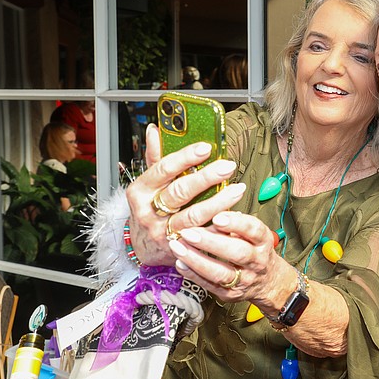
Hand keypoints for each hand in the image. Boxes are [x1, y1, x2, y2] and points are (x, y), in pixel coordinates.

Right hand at [124, 123, 244, 265]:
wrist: (143, 247)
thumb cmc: (148, 208)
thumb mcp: (147, 183)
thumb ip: (155, 157)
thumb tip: (155, 130)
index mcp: (140, 191)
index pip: (163, 169)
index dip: (185, 158)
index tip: (206, 148)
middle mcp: (150, 212)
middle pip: (180, 193)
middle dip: (206, 178)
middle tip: (228, 166)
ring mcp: (164, 232)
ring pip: (194, 216)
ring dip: (219, 202)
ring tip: (238, 189)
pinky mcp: (180, 248)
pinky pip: (204, 236)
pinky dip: (220, 226)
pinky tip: (235, 215)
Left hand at [168, 210, 297, 308]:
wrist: (268, 282)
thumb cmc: (256, 251)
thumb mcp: (254, 234)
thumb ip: (236, 223)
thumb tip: (214, 206)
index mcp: (263, 242)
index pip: (254, 230)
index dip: (236, 223)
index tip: (217, 217)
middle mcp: (256, 261)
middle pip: (237, 253)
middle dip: (211, 242)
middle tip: (189, 232)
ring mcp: (244, 279)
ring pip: (220, 272)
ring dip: (196, 259)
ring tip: (178, 246)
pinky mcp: (230, 293)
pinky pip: (209, 285)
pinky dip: (193, 274)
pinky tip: (180, 263)